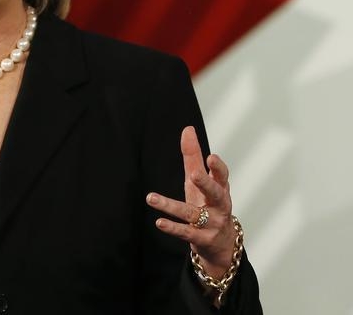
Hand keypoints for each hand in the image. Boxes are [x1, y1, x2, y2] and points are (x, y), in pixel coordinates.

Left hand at [146, 126, 236, 278]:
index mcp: (220, 189)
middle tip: (194, 174)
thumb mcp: (200, 181)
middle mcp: (219, 206)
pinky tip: (159, 222)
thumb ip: (193, 157)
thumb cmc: (209, 205)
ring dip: (171, 206)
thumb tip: (188, 129)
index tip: (211, 156)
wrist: (223, 245)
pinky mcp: (202, 239)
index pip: (222, 176)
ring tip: (151, 197)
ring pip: (192, 213)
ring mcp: (212, 224)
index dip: (218, 167)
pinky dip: (173, 227)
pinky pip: (186, 232)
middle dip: (205, 183)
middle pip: (215, 194)